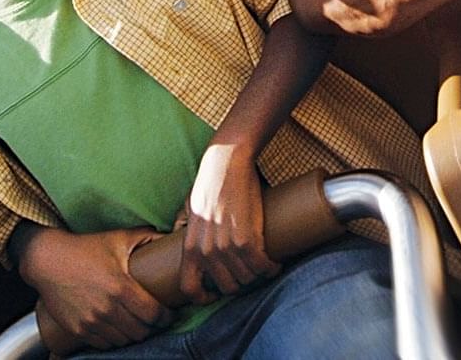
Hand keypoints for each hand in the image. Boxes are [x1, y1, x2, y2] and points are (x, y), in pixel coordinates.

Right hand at [19, 224, 171, 350]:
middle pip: (140, 332)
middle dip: (152, 328)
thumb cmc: (86, 248)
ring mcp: (91, 322)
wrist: (48, 261)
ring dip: (134, 335)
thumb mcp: (119, 238)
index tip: (169, 313)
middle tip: (156, 320)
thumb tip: (170, 237)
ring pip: (123, 341)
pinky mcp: (78, 330)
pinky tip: (119, 330)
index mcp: (121, 287)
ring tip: (138, 325)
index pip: (153, 314)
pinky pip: (104, 344)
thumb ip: (147, 237)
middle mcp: (106, 308)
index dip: (166, 317)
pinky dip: (115, 340)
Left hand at [178, 143, 278, 303]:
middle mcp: (206, 252)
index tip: (216, 294)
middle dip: (240, 283)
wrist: (226, 163)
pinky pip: (262, 266)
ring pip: (247, 278)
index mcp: (189, 248)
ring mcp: (226, 248)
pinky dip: (271, 268)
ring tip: (263, 266)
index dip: (203, 298)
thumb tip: (187, 236)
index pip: (190, 289)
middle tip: (248, 272)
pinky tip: (274, 263)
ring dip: (257, 275)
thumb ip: (188, 229)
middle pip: (227, 287)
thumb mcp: (190, 211)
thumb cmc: (209, 182)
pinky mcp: (247, 240)